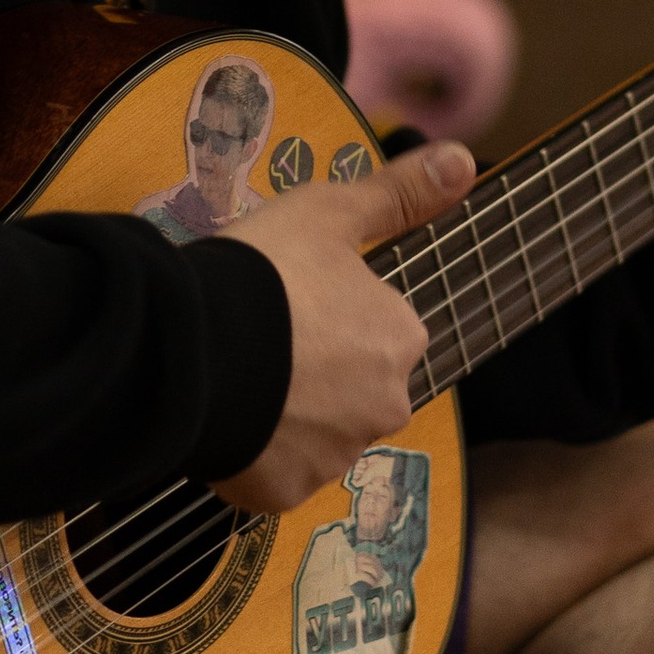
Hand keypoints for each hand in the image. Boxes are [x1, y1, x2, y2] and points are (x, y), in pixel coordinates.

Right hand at [210, 138, 475, 515]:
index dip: (334, 310)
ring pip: (316, 433)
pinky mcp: (283, 493)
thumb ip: (399, 194)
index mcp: (401, 340)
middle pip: (354, 387)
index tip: (293, 298)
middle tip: (263, 339)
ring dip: (287, 413)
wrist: (191, 347)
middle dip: (317, 370)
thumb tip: (462, 160)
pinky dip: (254, 453)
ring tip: (238, 374)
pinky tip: (226, 415)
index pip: (382, 328)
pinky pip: (274, 473)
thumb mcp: (330, 211)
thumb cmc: (265, 273)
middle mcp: (385, 407)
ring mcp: (334, 457)